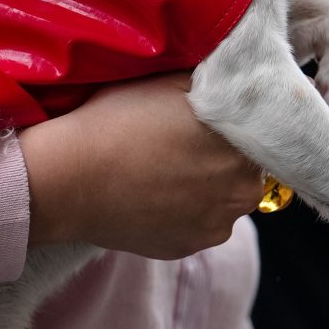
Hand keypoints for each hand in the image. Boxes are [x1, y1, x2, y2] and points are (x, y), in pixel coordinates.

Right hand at [18, 72, 265, 259]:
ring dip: (202, 187)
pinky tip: (150, 194)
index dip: (232, 124)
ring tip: (160, 170)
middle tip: (179, 143)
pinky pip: (194, 225)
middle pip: (243, 170)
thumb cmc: (116, 121)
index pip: (260, 132)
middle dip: (220, 157)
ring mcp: (215, 226)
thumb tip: (232, 80)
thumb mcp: (171, 81)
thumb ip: (214, 85)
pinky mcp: (186, 248)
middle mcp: (243, 193)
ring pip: (220, 200)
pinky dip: (179, 212)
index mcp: (246, 147)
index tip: (205, 119)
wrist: (68, 178)